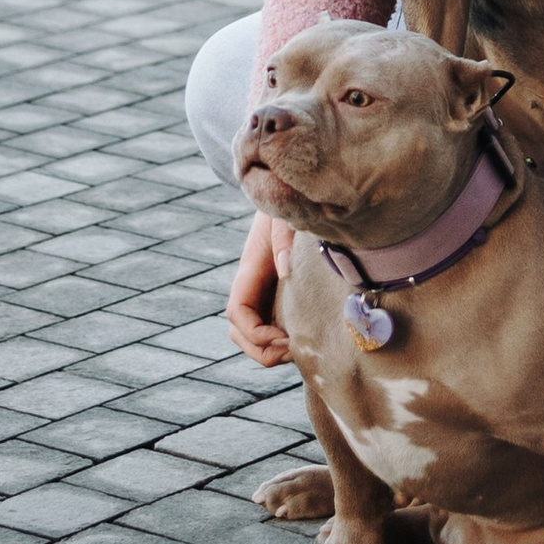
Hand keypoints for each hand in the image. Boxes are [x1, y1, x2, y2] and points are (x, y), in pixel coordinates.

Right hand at [225, 213, 293, 368]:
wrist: (290, 193)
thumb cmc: (288, 202)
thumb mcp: (285, 216)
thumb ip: (284, 239)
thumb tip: (284, 270)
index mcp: (251, 268)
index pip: (237, 312)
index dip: (255, 333)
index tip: (283, 336)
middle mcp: (252, 285)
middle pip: (239, 331)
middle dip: (260, 350)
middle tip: (293, 350)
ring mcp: (263, 292)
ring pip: (251, 334)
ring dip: (269, 350)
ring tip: (299, 349)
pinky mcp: (278, 294)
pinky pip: (271, 325)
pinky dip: (281, 341)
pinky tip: (306, 339)